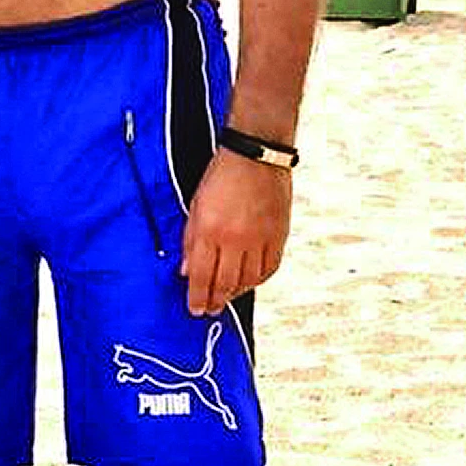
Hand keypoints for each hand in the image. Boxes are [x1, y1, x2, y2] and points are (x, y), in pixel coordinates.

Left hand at [180, 149, 292, 315]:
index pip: (202, 276)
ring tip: (227, 298)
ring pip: (249, 280)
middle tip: (210, 310)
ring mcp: (260, 239)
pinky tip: (249, 282)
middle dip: (215, 301)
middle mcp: (236, 239)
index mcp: (211, 231)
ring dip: (235, 293)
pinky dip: (258, 280)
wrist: (257, 155)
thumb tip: (187, 272)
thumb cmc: (222, 176)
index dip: (198, 298)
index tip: (195, 309)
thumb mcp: (196, 207)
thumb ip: (191, 241)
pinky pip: (269, 268)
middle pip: (225, 283)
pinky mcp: (278, 235)